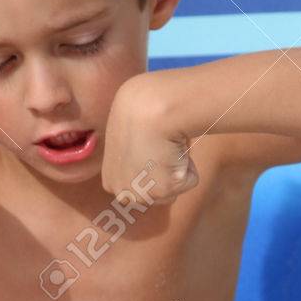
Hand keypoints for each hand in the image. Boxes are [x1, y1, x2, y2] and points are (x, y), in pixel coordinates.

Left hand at [101, 77, 198, 204]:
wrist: (151, 106)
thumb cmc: (139, 108)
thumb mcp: (123, 136)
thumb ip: (130, 155)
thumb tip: (145, 156)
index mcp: (111, 181)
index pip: (139, 186)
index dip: (152, 166)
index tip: (150, 147)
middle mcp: (123, 193)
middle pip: (157, 193)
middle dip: (165, 174)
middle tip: (160, 146)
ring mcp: (143, 194)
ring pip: (174, 188)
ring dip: (177, 168)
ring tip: (166, 145)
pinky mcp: (164, 191)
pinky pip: (189, 180)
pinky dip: (189, 164)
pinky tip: (176, 148)